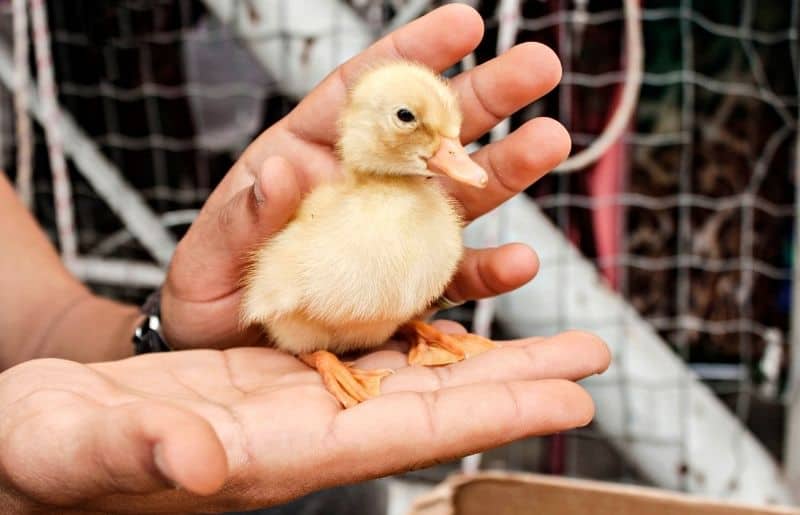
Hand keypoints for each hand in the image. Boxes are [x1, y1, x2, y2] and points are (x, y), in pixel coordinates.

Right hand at [0, 325, 607, 512]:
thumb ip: (145, 456)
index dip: (489, 417)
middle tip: (592, 362)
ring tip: (551, 337)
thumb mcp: (84, 447)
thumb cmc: (55, 451)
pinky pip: (367, 349)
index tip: (566, 401)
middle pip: (432, 405)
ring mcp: (296, 399)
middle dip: (515, 383)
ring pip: (412, 372)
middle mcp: (304, 429)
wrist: (43, 436)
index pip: (405, 437)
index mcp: (275, 453)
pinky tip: (457, 316)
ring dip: (485, 354)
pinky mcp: (277, 371)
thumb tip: (199, 465)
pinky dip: (421, 331)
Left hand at [161, 4, 569, 348]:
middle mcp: (363, 187)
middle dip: (484, 97)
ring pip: (458, 195)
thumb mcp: (209, 255)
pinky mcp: (408, 288)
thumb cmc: (210, 293)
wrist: (224, 356)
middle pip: (429, 133)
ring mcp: (392, 236)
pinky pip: (454, 277)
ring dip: (505, 170)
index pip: (364, 94)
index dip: (413, 56)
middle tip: (539, 64)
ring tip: (550, 141)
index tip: (466, 22)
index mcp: (309, 156)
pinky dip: (489, 272)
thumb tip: (283, 167)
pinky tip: (520, 262)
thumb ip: (245, 217)